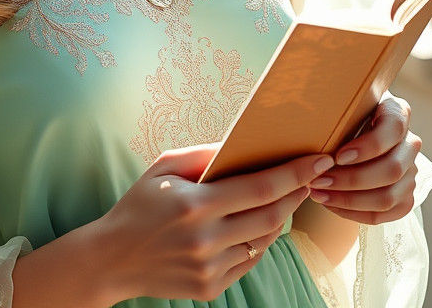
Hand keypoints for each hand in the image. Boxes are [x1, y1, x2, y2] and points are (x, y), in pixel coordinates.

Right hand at [95, 144, 334, 302]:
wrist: (113, 258)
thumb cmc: (140, 204)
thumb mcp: (164, 168)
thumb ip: (204, 155)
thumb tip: (243, 143)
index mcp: (195, 205)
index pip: (260, 187)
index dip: (294, 173)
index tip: (318, 159)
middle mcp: (206, 239)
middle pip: (271, 217)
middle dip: (297, 194)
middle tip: (311, 176)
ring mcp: (210, 267)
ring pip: (264, 241)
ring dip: (281, 217)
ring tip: (287, 197)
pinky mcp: (211, 287)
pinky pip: (249, 261)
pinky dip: (260, 241)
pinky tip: (258, 224)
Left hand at [306, 93, 421, 223]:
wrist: (350, 129)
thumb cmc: (342, 113)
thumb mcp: (341, 102)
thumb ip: (335, 107)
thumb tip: (308, 121)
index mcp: (397, 113)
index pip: (393, 129)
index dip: (369, 146)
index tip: (338, 156)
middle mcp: (409, 144)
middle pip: (392, 169)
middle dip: (351, 179)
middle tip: (318, 180)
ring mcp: (410, 172)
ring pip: (388, 197)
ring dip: (349, 200)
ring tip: (317, 194)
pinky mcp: (404, 196)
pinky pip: (384, 214)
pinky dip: (355, 213)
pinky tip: (330, 204)